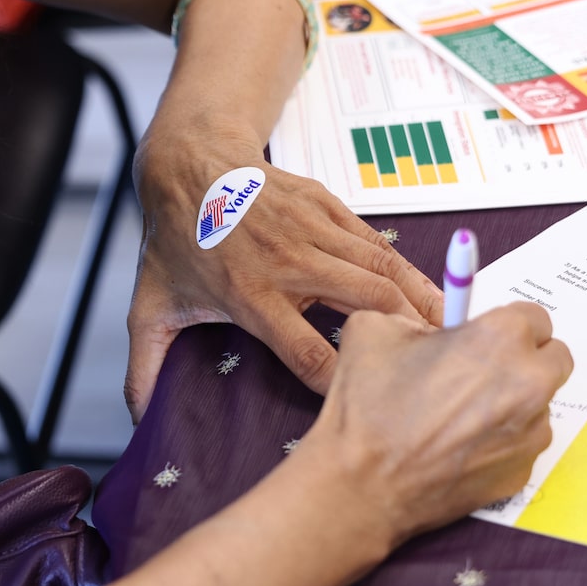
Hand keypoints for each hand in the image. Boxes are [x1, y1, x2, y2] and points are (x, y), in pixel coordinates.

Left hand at [123, 127, 442, 421]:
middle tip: (430, 369)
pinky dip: (406, 268)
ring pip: (380, 268)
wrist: (190, 165)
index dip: (337, 380)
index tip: (362, 404)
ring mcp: (312, 229)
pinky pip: (377, 242)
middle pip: (364, 302)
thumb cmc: (176, 241)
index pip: (304, 349)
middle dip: (402, 337)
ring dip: (417, 301)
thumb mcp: (150, 307)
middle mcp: (287, 261)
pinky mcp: (328, 206)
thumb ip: (145, 367)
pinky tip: (428, 292)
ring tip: (447, 333)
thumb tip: (139, 421)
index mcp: (249, 293)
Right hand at [308, 303, 572, 543]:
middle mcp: (529, 383)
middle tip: (482, 371)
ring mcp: (530, 433)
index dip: (505, 325)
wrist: (361, 484)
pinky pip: (522, 445)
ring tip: (459, 415)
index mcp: (500, 338)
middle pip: (555, 358)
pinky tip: (458, 446)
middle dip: (524, 360)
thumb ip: (415, 317)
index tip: (484, 337)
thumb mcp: (373, 330)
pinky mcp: (522, 472)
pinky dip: (499, 441)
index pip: (535, 316)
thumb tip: (433, 328)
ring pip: (539, 405)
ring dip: (512, 403)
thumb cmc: (367, 406)